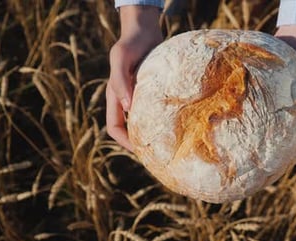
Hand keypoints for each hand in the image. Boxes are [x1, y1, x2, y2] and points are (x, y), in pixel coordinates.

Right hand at [106, 6, 162, 150]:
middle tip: (160, 155)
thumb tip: (128, 109)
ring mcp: (140, 96)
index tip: (140, 151)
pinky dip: (164, 119)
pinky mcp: (153, 92)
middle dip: (140, 143)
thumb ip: (121, 82)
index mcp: (115, 97)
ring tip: (171, 144)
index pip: (114, 127)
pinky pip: (156, 111)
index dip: (124, 142)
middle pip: (130, 129)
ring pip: (144, 122)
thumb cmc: (130, 43)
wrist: (145, 30)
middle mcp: (127, 100)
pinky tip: (180, 123)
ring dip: (153, 133)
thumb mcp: (121, 58)